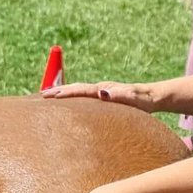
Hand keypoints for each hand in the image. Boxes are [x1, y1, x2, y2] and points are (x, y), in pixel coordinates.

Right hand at [39, 81, 158, 111]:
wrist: (152, 97)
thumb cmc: (144, 101)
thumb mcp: (134, 99)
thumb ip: (120, 95)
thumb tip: (102, 92)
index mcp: (104, 89)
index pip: (80, 90)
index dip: (64, 93)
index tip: (49, 96)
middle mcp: (100, 89)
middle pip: (74, 88)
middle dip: (58, 91)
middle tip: (40, 96)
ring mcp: (101, 92)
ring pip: (77, 91)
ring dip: (62, 93)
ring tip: (47, 97)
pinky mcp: (103, 97)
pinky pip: (83, 97)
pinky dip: (72, 97)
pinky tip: (68, 104)